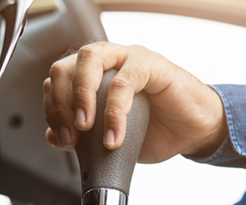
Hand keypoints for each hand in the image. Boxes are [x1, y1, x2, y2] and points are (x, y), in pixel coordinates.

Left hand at [43, 42, 227, 162]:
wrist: (193, 131)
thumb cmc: (155, 130)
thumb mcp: (110, 136)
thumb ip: (82, 135)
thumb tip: (53, 136)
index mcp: (95, 75)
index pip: (59, 80)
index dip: (53, 108)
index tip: (61, 138)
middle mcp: (109, 60)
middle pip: (68, 64)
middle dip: (61, 101)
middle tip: (70, 133)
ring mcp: (130, 58)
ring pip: (91, 58)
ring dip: (81, 95)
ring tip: (84, 126)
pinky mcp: (153, 64)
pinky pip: (125, 80)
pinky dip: (115, 110)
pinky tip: (114, 135)